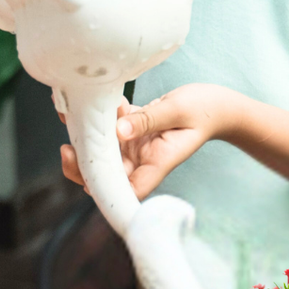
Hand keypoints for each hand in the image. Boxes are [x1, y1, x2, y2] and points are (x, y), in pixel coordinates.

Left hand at [60, 86, 240, 199]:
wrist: (219, 105)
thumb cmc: (206, 109)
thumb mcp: (178, 109)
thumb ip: (148, 119)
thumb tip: (118, 129)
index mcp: (157, 164)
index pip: (127, 190)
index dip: (103, 190)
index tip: (85, 175)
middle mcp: (143, 160)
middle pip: (106, 175)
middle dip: (83, 162)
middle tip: (68, 145)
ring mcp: (137, 146)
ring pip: (103, 151)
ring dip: (85, 135)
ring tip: (70, 112)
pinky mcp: (134, 131)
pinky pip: (110, 129)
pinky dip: (98, 116)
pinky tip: (90, 99)